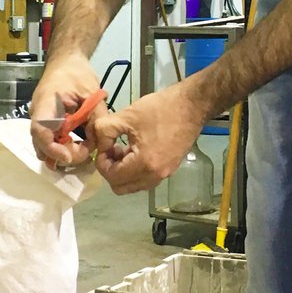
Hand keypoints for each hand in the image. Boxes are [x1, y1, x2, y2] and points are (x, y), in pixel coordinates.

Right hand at [29, 53, 106, 169]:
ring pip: (45, 145)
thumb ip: (96, 118)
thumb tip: (98, 142)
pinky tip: (79, 145)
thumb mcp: (92, 94)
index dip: (52, 149)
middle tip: (85, 153)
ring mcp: (41, 118)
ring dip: (63, 152)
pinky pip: (51, 139)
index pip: (40, 131)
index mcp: (46, 104)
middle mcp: (38, 114)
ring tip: (84, 150)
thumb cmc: (77, 73)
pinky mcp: (47, 121)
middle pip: (41, 144)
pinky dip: (63, 146)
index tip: (69, 157)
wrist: (66, 60)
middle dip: (62, 155)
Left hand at [90, 79, 207, 194]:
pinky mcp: (170, 169)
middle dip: (111, 170)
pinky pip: (146, 179)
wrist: (192, 105)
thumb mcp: (127, 115)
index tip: (103, 146)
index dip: (102, 163)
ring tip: (122, 149)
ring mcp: (165, 174)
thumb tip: (99, 143)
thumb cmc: (160, 108)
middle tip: (110, 150)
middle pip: (122, 188)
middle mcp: (155, 175)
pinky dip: (135, 170)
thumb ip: (104, 130)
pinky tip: (135, 149)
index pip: (112, 177)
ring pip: (134, 185)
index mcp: (144, 164)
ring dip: (123, 171)